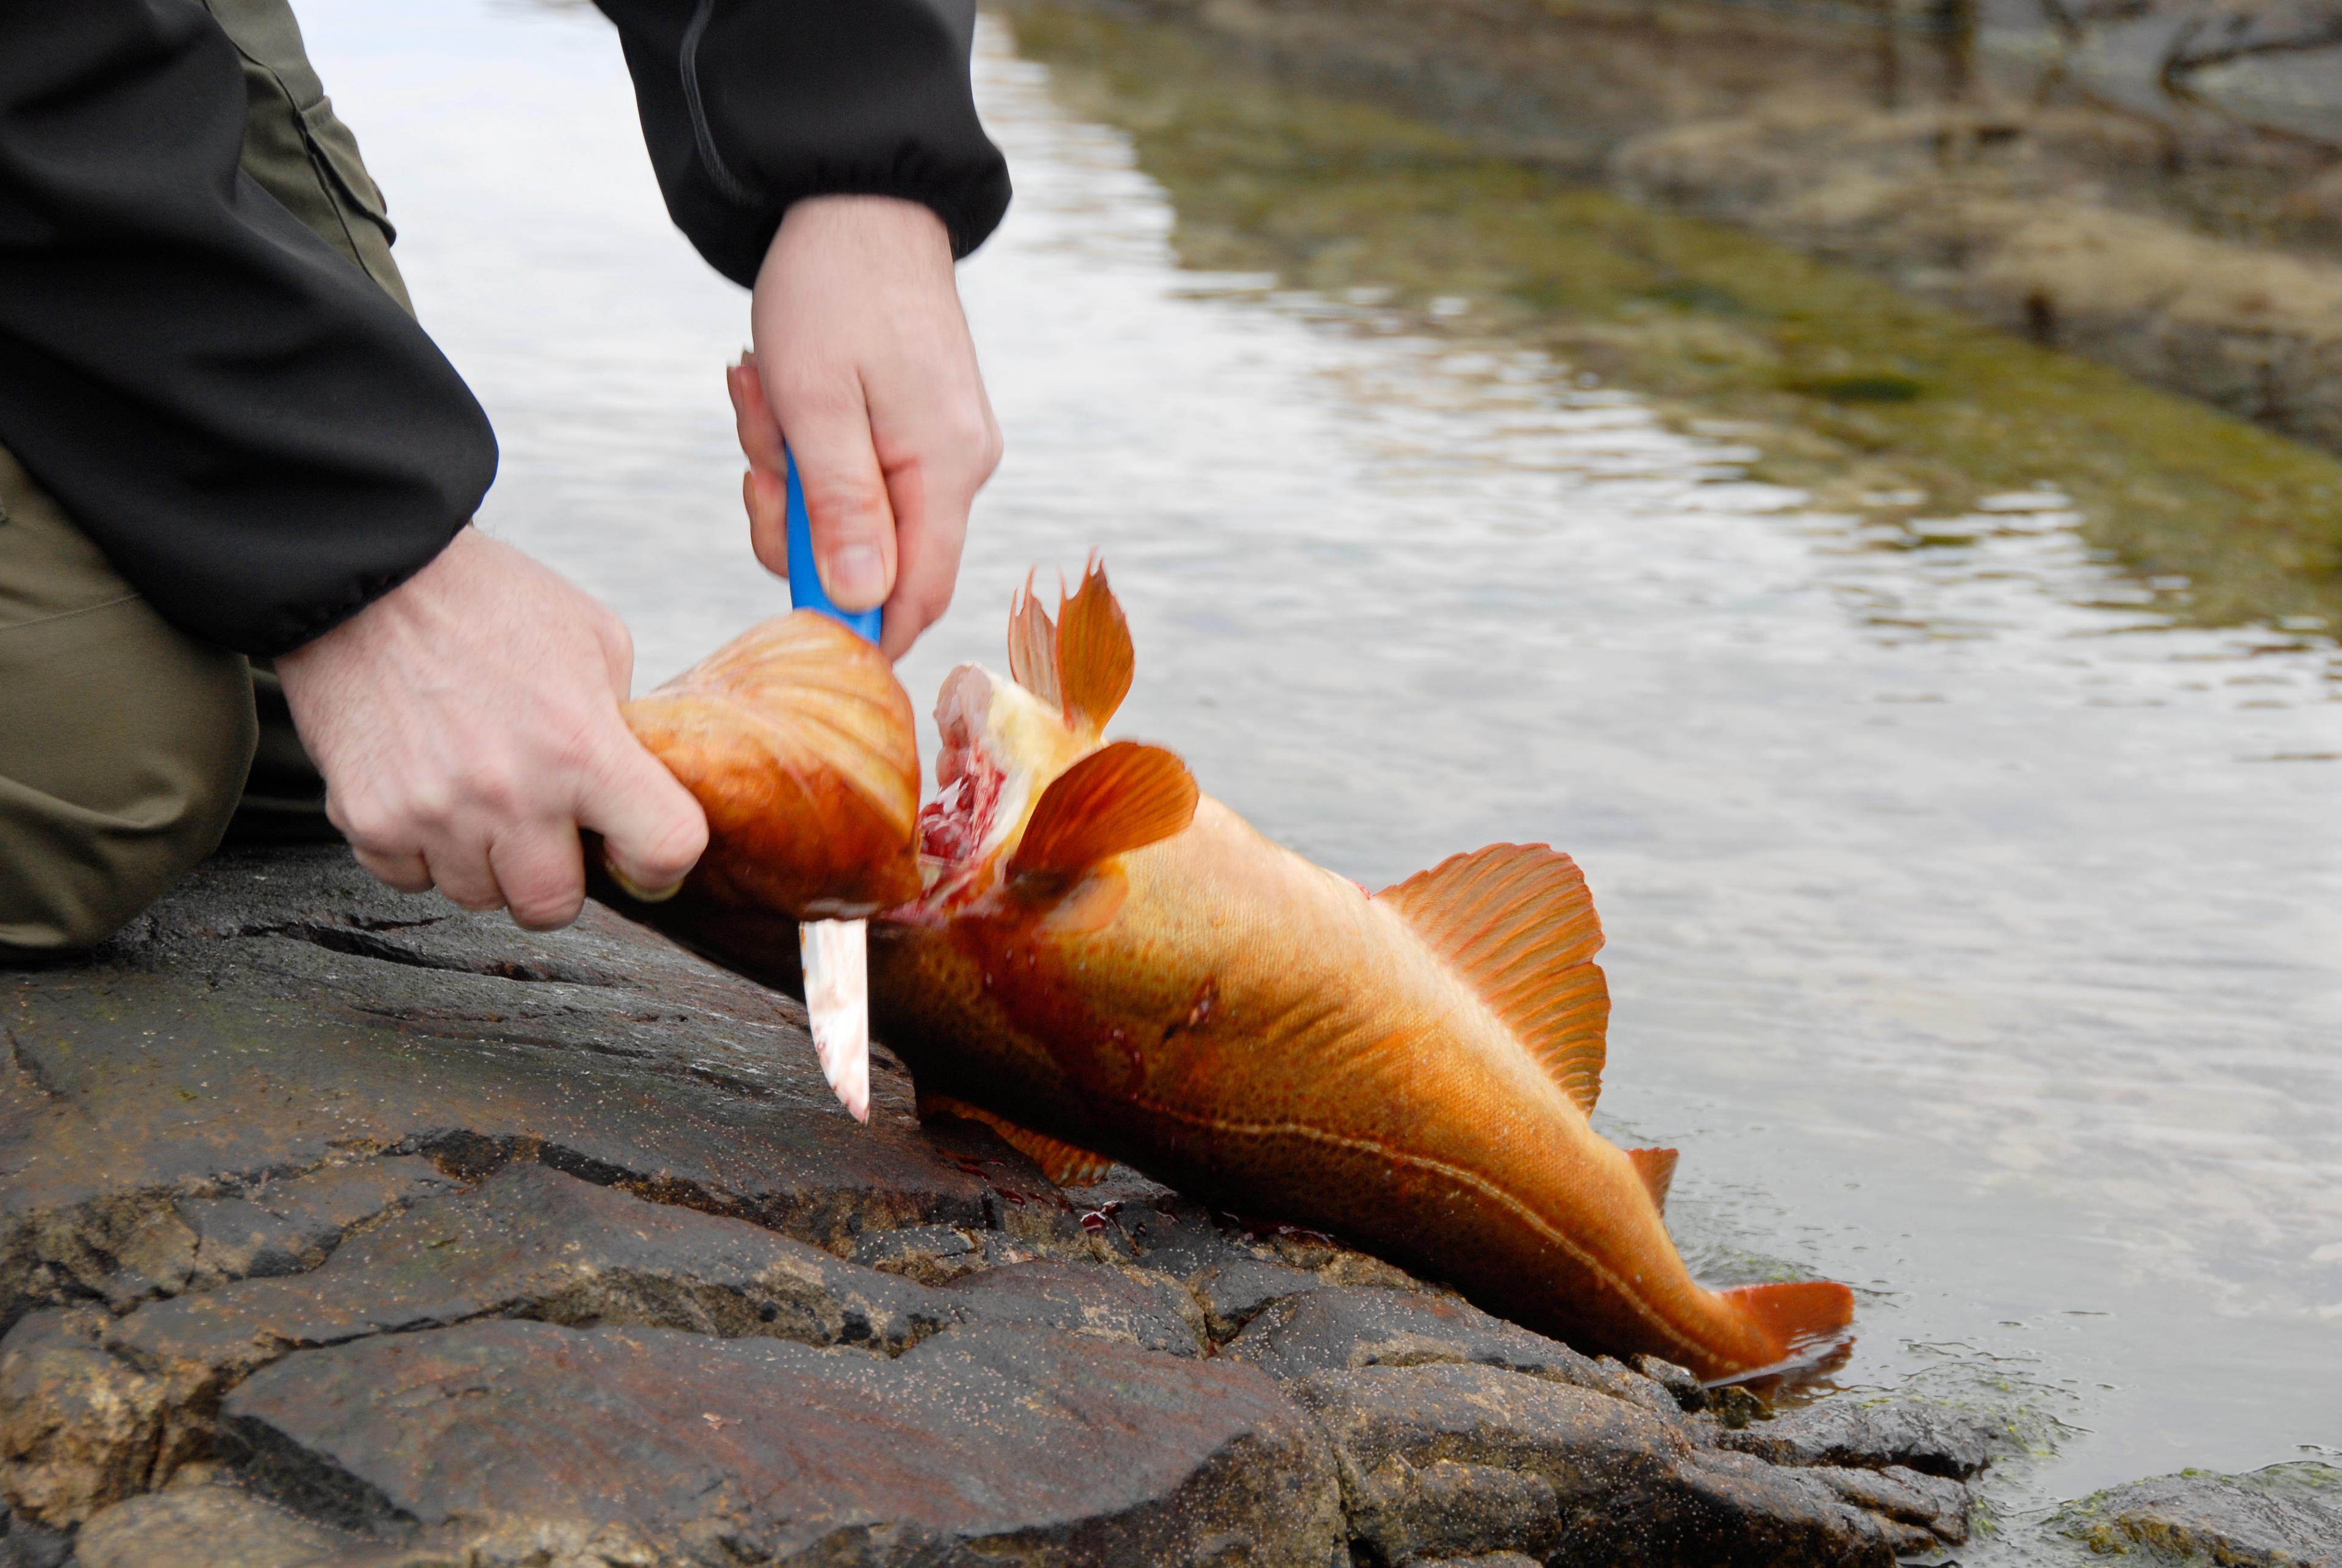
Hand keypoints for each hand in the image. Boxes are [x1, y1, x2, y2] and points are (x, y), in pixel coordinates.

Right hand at [276, 528, 707, 928]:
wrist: (368, 576)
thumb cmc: (487, 600)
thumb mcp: (595, 640)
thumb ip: (622, 723)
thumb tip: (632, 787)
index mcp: (584, 747)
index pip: (664, 850)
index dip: (661, 862)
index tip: (638, 850)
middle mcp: (512, 794)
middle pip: (553, 907)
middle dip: (557, 878)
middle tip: (547, 832)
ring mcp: (435, 814)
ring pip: (479, 897)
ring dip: (486, 862)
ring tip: (479, 794)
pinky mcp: (369, 820)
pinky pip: (411, 878)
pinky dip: (421, 849)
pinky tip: (427, 790)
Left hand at [730, 195, 1001, 658]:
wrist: (858, 199)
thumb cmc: (831, 291)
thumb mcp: (815, 405)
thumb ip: (842, 510)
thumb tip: (860, 602)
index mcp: (946, 467)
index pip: (919, 593)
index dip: (860, 627)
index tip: (793, 621)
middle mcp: (961, 466)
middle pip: (877, 558)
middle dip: (797, 520)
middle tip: (756, 455)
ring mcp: (943, 445)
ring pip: (855, 512)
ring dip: (790, 472)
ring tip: (761, 395)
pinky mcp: (921, 425)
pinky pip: (857, 470)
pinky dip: (807, 445)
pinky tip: (779, 390)